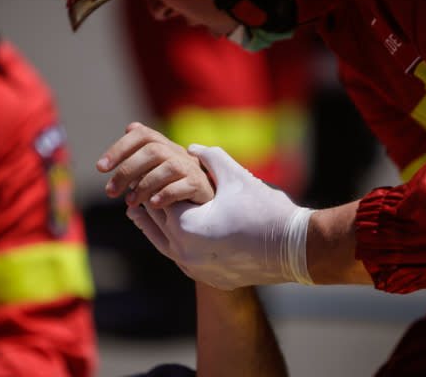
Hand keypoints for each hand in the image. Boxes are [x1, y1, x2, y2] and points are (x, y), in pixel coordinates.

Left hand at [97, 122, 214, 206]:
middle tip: (110, 192)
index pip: (142, 135)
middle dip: (127, 171)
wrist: (207, 202)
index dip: (120, 148)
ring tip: (129, 202)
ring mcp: (192, 168)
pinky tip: (153, 205)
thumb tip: (130, 126)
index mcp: (165, 146)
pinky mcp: (201, 185)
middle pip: (152, 151)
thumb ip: (142, 152)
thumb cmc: (175, 185)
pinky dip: (166, 194)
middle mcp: (179, 153)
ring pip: (167, 167)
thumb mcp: (157, 168)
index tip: (101, 168)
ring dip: (144, 186)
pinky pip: (184, 185)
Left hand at [127, 144, 315, 289]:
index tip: (138, 172)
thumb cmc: (265, 210)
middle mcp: (185, 253)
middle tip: (130, 192)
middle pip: (157, 225)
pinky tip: (173, 233)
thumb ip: (209, 158)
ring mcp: (196, 270)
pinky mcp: (209, 278)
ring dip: (155, 227)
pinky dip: (174, 242)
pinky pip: (182, 258)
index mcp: (186, 227)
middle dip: (145, 206)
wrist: (296, 250)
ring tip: (139, 214)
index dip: (149, 183)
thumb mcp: (235, 177)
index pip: (157, 202)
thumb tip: (190, 148)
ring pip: (165, 245)